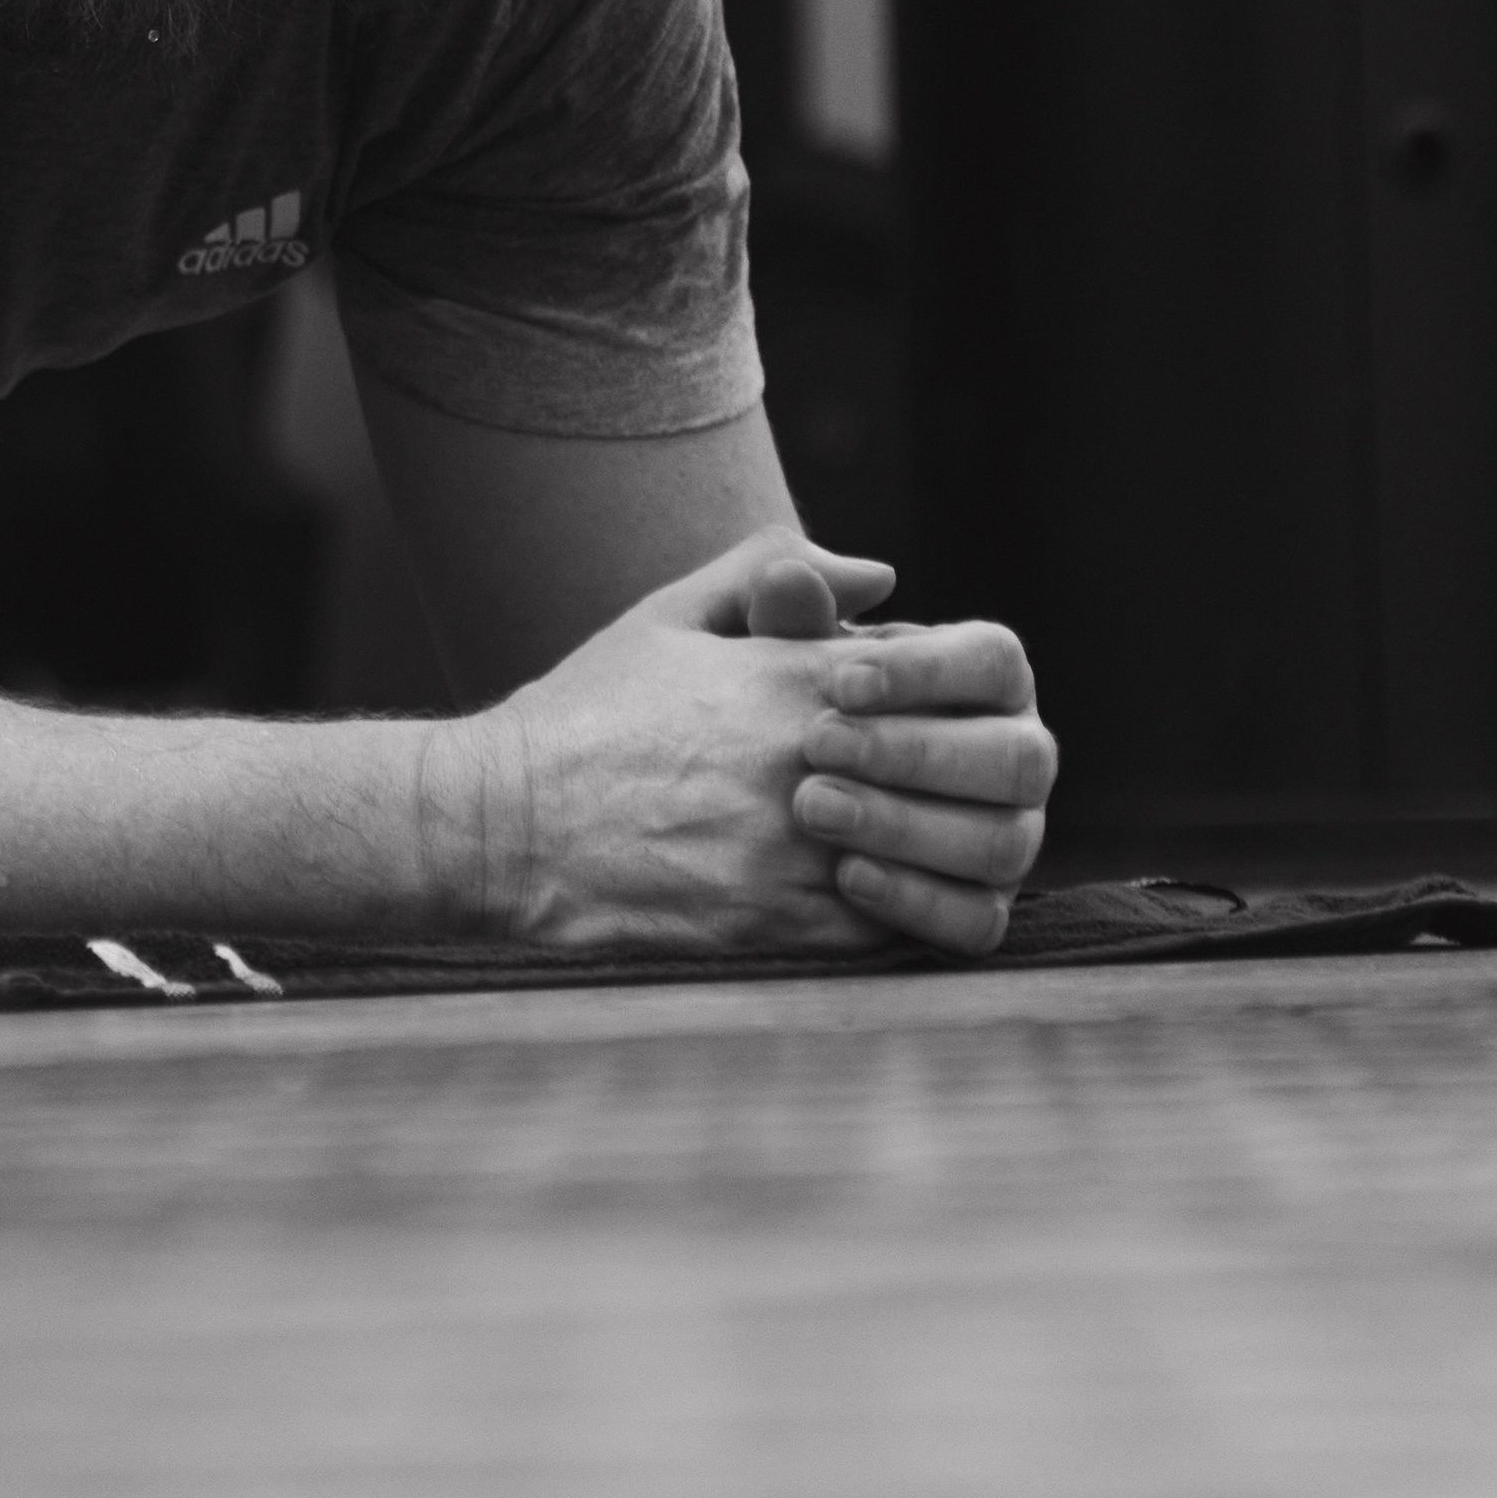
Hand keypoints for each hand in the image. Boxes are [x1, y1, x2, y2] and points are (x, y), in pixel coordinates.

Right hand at [473, 544, 1055, 962]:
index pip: (970, 668)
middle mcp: (815, 757)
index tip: (955, 705)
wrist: (504, 822)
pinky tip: (887, 896)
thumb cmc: (588, 713)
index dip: (979, 690)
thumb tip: (881, 575)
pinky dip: (911, 914)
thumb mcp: (670, 613)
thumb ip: (774, 570)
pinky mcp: (777, 923)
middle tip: (972, 785)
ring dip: (964, 851)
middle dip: (992, 775)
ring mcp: (799, 846)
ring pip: (958, 858)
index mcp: (800, 673)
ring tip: (942, 847)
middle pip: (986, 768)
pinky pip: (895, 928)